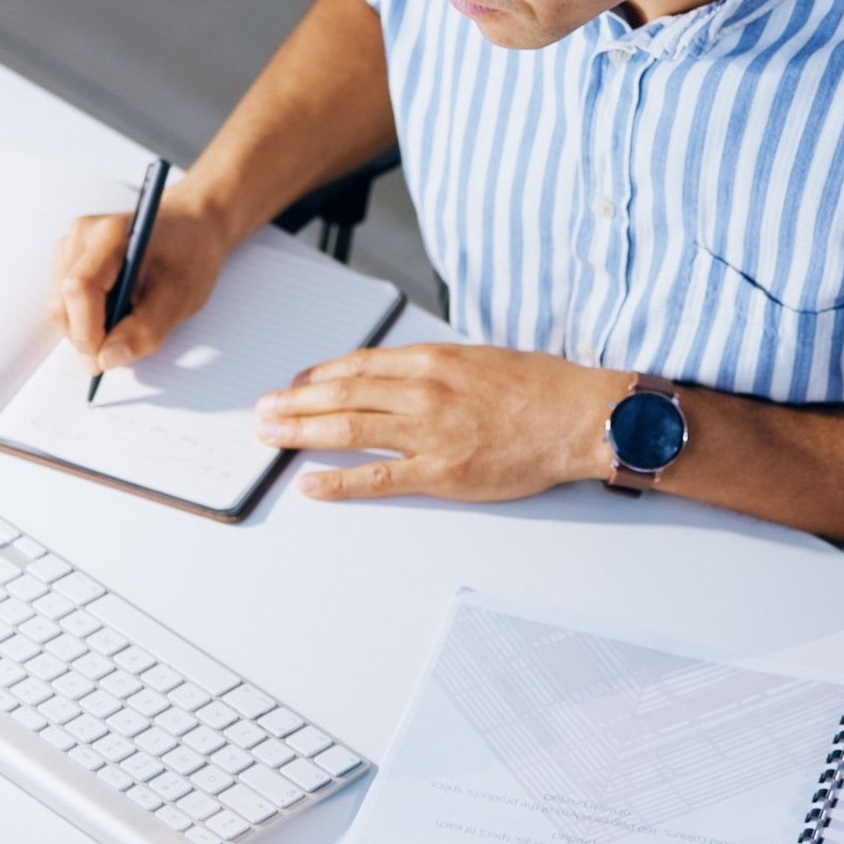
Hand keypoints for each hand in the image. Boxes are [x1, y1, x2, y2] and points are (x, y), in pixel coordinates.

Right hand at [50, 195, 234, 375]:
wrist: (191, 228)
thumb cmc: (189, 256)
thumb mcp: (180, 298)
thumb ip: (145, 330)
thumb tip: (107, 358)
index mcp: (112, 235)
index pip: (79, 289)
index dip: (86, 331)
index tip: (103, 358)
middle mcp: (84, 234)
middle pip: (62, 301)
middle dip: (85, 336)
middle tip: (118, 347)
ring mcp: (72, 244)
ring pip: (59, 305)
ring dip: (84, 327)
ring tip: (123, 320)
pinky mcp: (68, 256)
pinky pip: (62, 300)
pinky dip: (82, 317)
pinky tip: (113, 309)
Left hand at [252, 344, 632, 503]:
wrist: (580, 417)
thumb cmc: (542, 388)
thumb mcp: (482, 359)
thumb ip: (438, 367)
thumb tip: (402, 375)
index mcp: (433, 360)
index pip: (359, 365)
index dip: (319, 375)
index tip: (296, 382)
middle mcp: (424, 392)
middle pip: (341, 393)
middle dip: (294, 402)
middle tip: (263, 410)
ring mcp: (430, 433)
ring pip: (348, 429)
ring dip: (301, 433)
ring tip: (270, 436)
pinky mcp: (442, 472)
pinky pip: (379, 478)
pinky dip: (339, 482)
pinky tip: (311, 484)